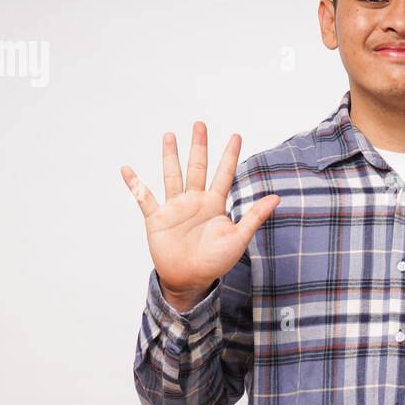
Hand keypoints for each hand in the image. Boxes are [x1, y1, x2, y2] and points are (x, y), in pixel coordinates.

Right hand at [121, 122, 279, 309]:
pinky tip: (127, 169)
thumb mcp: (239, 238)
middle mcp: (194, 201)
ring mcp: (175, 207)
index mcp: (214, 204)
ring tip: (169, 135)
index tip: (236, 136)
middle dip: (199, 146)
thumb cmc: (215, 261)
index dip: (230, 155)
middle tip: (200, 124)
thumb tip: (277, 197)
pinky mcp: (157, 218)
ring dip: (170, 156)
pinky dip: (134, 184)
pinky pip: (144, 197)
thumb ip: (255, 216)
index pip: (224, 174)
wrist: (190, 280)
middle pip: (197, 167)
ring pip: (172, 175)